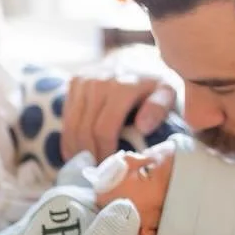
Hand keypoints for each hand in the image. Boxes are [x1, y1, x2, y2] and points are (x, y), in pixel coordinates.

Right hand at [62, 69, 176, 161]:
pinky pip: (67, 116)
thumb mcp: (168, 93)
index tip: (107, 171)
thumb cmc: (156, 84)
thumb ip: (159, 108)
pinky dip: (69, 137)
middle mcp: (98, 81)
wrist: (139, 59)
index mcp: (122, 86)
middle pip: (85, 130)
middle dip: (88, 156)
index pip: (104, 130)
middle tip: (95, 175)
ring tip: (84, 168)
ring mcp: (84, 80)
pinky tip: (75, 153)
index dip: (103, 154)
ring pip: (72, 125)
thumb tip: (142, 127)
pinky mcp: (75, 82)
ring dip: (75, 149)